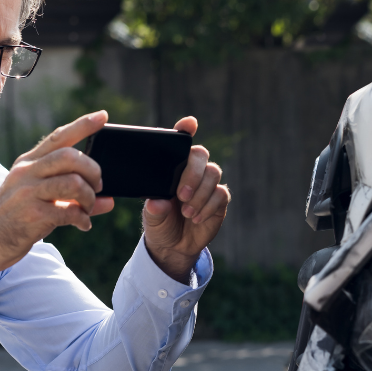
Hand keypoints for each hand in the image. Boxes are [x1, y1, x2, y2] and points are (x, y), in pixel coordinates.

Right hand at [0, 111, 114, 294]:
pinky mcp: (31, 214)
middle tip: (97, 187)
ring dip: (89, 198)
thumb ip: (72, 196)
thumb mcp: (40, 200)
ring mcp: (27, 193)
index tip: (103, 116)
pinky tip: (82, 225)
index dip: (83, 125)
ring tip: (87, 209)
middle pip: (70, 156)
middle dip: (93, 171)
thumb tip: (109, 201)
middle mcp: (26, 172)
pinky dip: (83, 219)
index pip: (58, 137)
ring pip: (73, 182)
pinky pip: (69, 211)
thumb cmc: (16, 219)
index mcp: (28, 163)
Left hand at [143, 116, 229, 282]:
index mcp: (172, 167)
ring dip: (200, 193)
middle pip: (201, 155)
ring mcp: (207, 184)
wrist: (174, 246)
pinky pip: (220, 194)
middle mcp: (192, 171)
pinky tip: (196, 218)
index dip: (186, 129)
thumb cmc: (159, 224)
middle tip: (181, 195)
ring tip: (187, 212)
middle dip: (193, 173)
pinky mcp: (219, 200)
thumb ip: (153, 210)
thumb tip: (157, 203)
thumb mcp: (151, 219)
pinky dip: (208, 206)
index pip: (180, 142)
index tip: (189, 124)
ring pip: (214, 173)